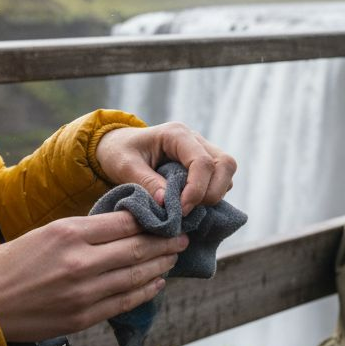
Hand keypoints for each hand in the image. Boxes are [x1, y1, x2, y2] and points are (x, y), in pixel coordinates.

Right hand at [0, 212, 189, 342]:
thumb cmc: (6, 265)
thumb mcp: (42, 233)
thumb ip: (79, 232)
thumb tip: (116, 227)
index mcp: (67, 234)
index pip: (122, 223)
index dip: (148, 220)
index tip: (163, 217)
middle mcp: (80, 262)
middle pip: (136, 249)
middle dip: (164, 243)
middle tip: (181, 237)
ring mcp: (83, 293)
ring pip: (135, 276)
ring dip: (160, 266)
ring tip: (173, 258)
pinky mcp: (82, 317)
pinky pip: (124, 302)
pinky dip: (144, 291)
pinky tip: (156, 283)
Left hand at [95, 123, 237, 213]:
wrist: (117, 147)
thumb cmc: (119, 152)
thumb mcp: (124, 166)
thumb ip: (145, 182)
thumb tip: (166, 203)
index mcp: (176, 134)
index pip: (202, 161)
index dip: (196, 189)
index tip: (181, 210)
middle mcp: (194, 139)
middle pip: (225, 164)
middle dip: (212, 193)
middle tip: (187, 211)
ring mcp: (202, 151)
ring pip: (226, 172)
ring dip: (213, 194)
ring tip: (187, 208)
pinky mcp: (202, 165)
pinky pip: (220, 180)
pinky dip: (210, 195)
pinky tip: (190, 206)